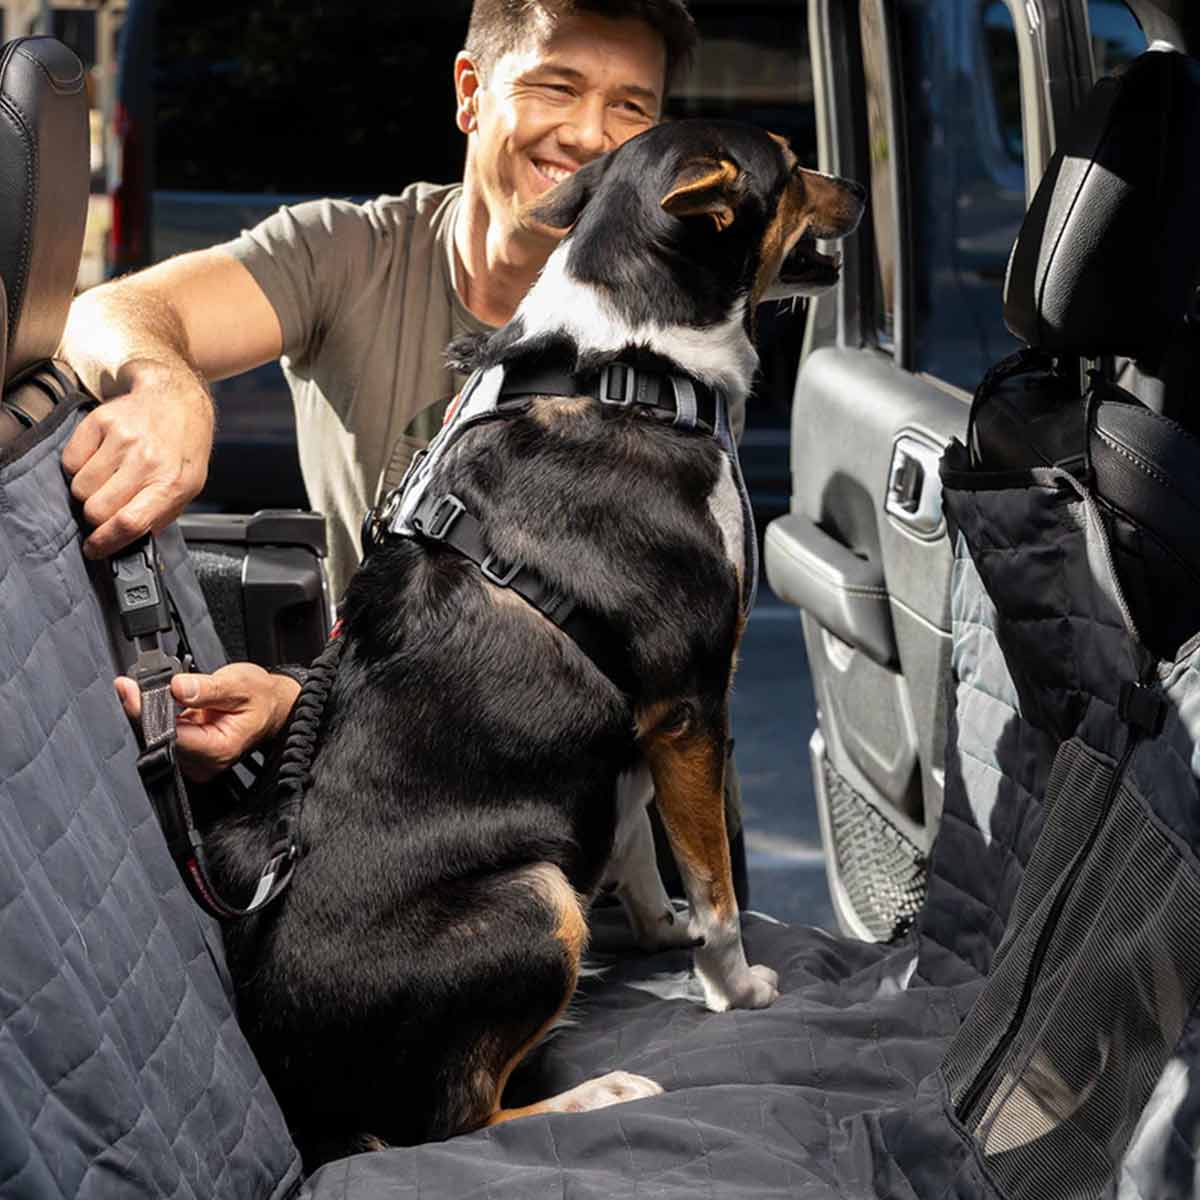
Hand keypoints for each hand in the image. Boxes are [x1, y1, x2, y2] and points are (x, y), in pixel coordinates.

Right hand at [63, 358, 214, 558]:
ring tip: (110, 478)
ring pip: (80, 488)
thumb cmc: (183, 448)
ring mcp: (121, 439)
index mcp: (171, 482)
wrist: (177, 400)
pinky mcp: (100, 422)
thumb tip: (127, 540)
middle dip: (98, 516)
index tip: (94, 548)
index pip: (130, 522)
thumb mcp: (189, 487)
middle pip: (96, 509)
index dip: (106, 542)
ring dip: (89, 491)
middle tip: (109, 506)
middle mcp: (146, 460)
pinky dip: (79, 467)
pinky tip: (101, 459)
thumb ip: (161, 515)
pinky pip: (70, 461)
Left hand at [115, 663, 300, 781]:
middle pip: (158, 739)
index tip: (129, 689)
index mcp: (219, 749)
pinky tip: (167, 701)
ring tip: (162, 690)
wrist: (273, 707)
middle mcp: (205, 762)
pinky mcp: (188, 754)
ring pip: (157, 738)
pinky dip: (159, 716)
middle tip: (138, 683)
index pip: (171, 735)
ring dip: (150, 712)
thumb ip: (208, 688)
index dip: (146, 712)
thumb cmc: (262, 698)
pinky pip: (163, 736)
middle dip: (145, 709)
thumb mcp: (239, 684)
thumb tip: (178, 686)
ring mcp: (195, 761)